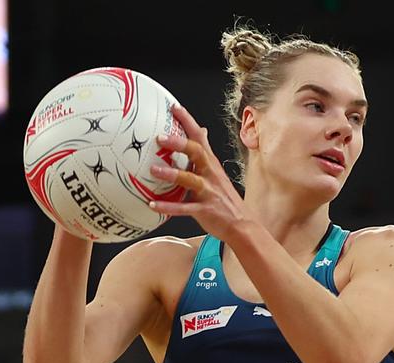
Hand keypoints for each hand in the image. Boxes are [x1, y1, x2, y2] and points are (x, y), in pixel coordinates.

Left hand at [148, 104, 249, 240]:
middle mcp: (211, 175)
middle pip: (197, 153)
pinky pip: (184, 208)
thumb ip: (205, 153)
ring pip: (190, 180)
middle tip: (160, 137)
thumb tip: (201, 130)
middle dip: (179, 143)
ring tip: (153, 170)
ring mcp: (209, 192)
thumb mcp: (217, 172)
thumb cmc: (224, 199)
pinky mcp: (205, 210)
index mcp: (211, 164)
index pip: (200, 138)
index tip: (174, 107)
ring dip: (172, 174)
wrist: (241, 224)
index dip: (188, 122)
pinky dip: (168, 207)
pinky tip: (152, 204)